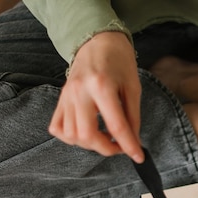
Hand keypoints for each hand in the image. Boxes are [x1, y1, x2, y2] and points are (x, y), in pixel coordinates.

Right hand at [49, 31, 143, 162]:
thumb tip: (134, 142)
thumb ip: (133, 117)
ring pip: (71, 135)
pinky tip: (86, 132)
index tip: (138, 157)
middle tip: (119, 146)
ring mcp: (66, 96)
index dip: (129, 146)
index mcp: (101, 86)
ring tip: (105, 137)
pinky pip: (58, 128)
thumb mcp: (133, 88)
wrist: (97, 41)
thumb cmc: (119, 62)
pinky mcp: (60, 99)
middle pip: (87, 136)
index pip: (116, 126)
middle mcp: (80, 92)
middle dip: (106, 149)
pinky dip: (71, 137)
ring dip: (90, 144)